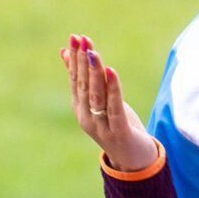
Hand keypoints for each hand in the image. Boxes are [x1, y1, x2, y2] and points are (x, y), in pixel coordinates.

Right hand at [63, 35, 159, 172]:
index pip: (75, 79)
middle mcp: (86, 117)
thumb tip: (65, 52)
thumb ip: (84, 79)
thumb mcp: (99, 100)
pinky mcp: (119, 131)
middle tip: (82, 39)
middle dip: (83, 61)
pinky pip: (114, 107)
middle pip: (83, 85)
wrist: (133, 160)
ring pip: (96, 95)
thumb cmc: (116, 125)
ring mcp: (101, 125)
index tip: (75, 37)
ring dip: (94, 72)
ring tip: (93, 52)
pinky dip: (113, 88)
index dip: (75, 58)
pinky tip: (112, 71)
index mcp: (80, 108)